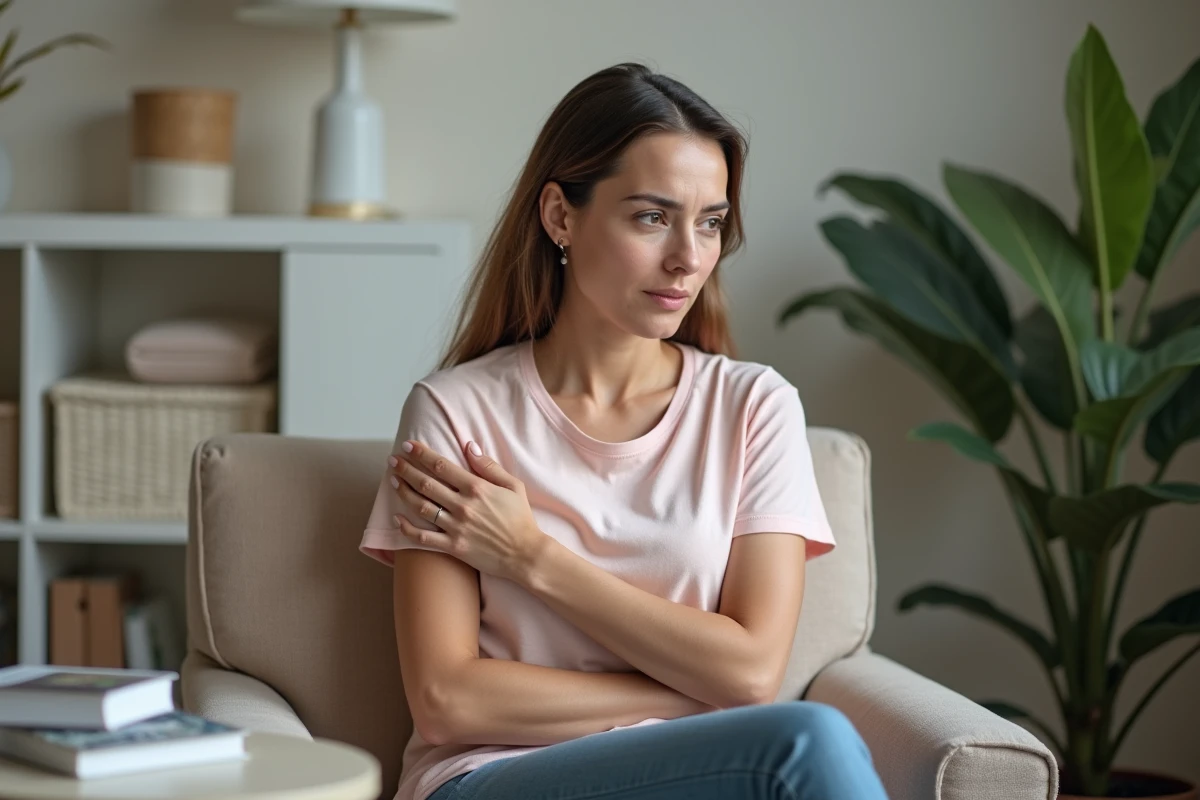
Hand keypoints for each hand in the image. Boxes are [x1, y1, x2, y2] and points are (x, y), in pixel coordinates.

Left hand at [389, 439, 545, 582]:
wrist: (525, 554)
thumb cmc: (520, 518)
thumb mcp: (513, 486)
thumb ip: (489, 466)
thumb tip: (469, 446)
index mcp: (476, 488)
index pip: (441, 466)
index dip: (421, 454)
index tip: (407, 446)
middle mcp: (463, 506)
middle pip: (426, 483)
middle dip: (406, 469)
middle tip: (392, 460)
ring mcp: (456, 527)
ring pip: (421, 507)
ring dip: (404, 492)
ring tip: (393, 481)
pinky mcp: (453, 547)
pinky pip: (423, 538)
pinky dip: (407, 528)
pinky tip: (397, 519)